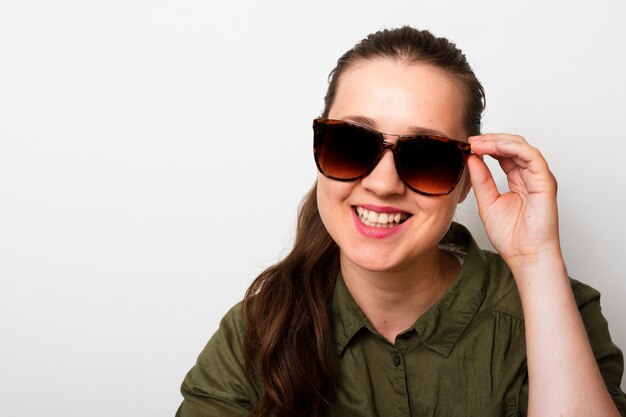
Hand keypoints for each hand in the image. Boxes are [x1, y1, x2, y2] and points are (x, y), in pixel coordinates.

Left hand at [467, 133, 560, 270]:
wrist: (525, 256)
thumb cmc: (511, 236)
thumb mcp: (487, 202)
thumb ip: (481, 180)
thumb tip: (471, 159)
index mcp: (517, 180)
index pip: (503, 155)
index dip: (486, 147)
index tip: (467, 145)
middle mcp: (529, 176)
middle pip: (512, 147)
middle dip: (490, 140)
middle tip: (470, 141)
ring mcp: (538, 178)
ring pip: (521, 147)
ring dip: (498, 141)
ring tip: (478, 143)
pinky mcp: (545, 182)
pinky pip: (532, 156)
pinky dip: (513, 148)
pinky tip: (495, 147)